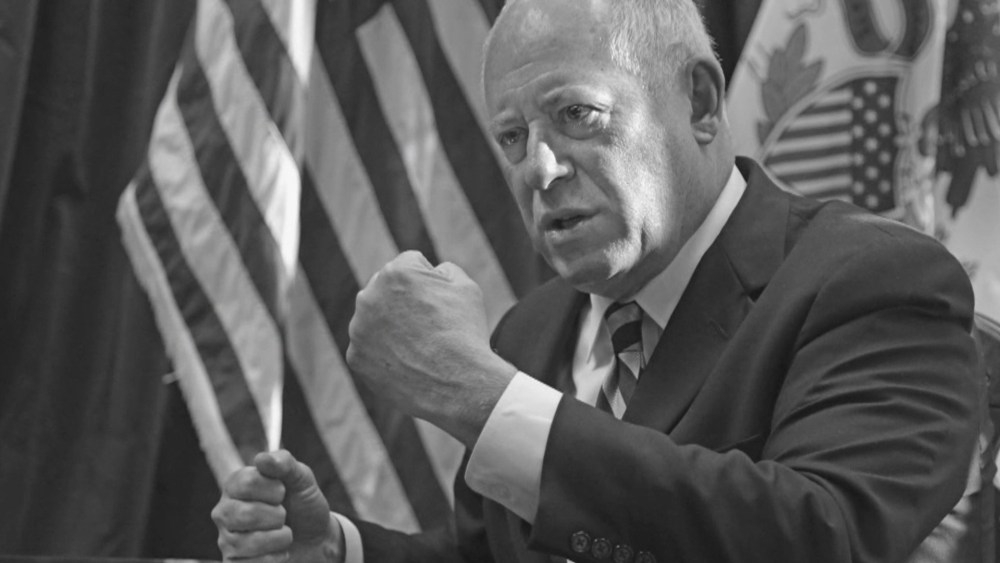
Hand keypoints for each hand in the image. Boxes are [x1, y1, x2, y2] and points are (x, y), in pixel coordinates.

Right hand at [213, 450, 343, 561]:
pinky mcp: (233, 562)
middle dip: (276, 516)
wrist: (315, 538)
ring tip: (285, 533)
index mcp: (236, 485)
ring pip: (245, 543)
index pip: (248, 483)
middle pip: (243, 514)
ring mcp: (227, 539)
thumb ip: (285, 463)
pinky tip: (281, 551)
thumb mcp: (302, 479)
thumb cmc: (303, 504)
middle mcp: (225, 511)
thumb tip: (262, 458)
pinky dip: (273, 558)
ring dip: (278, 539)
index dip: (275, 489)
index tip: (283, 492)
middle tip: (284, 515)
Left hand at [347, 251, 516, 446]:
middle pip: (388, 291)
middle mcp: (369, 296)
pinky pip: (370, 349)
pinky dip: (385, 354)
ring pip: (376, 320)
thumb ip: (446, 269)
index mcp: (396, 272)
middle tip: (430, 326)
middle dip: (405, 302)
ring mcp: (358, 329)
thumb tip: (434, 271)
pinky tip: (408, 363)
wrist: (458, 384)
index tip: (442, 305)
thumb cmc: (465, 333)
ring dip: (392, 327)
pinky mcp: (356, 358)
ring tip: (420, 347)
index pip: (411, 265)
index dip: (432, 283)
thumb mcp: (466, 287)